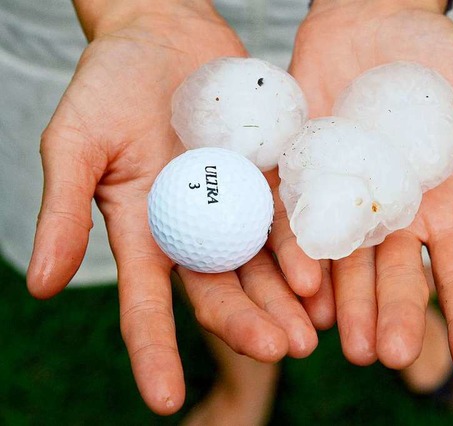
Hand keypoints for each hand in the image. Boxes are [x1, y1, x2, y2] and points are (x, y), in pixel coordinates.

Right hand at [26, 2, 317, 414]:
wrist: (164, 35)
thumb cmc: (108, 84)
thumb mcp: (76, 142)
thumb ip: (64, 211)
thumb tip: (43, 287)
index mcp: (145, 232)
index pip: (147, 304)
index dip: (154, 352)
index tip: (163, 400)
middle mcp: (196, 229)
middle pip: (221, 290)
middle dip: (246, 324)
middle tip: (278, 352)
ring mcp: (236, 205)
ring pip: (263, 264)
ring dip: (286, 299)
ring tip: (310, 331)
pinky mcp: (271, 175)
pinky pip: (291, 215)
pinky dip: (306, 244)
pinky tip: (325, 273)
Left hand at [289, 0, 452, 373]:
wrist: (372, 20)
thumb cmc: (441, 59)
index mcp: (440, 208)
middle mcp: (391, 216)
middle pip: (395, 277)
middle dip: (396, 316)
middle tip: (391, 354)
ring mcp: (345, 201)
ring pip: (345, 263)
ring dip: (346, 303)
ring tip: (347, 341)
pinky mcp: (303, 177)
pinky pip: (299, 220)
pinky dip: (301, 253)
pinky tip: (302, 286)